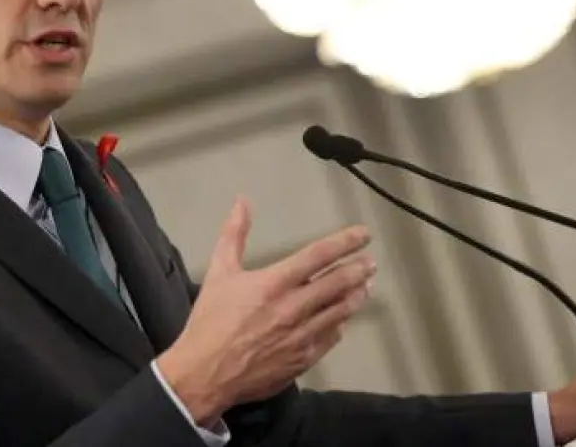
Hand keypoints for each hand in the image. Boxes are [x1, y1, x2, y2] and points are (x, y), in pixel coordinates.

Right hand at [156, 198, 375, 426]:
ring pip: (340, 311)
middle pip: (338, 283)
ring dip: (356, 296)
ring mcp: (302, 336)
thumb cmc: (210, 322)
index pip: (319, 255)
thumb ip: (233, 235)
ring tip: (365, 287)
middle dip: (359, 269)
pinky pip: (330, 338)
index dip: (345, 242)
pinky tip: (341, 320)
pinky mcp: (303, 360)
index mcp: (275, 283)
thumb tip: (242, 203)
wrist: (205, 373)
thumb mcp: (219, 272)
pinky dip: (339, 325)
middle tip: (370, 263)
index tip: (363, 234)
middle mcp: (294, 308)